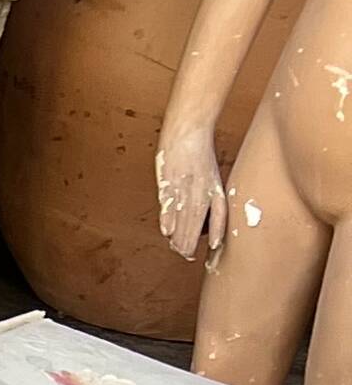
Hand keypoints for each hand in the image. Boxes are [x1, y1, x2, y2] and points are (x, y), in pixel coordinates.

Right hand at [156, 122, 226, 263]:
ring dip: (178, 236)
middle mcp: (200, 188)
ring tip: (176, 248)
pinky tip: (166, 231)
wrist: (187, 130)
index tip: (213, 246)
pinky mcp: (168, 181)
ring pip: (183, 216)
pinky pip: (168, 205)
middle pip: (196, 221)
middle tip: (185, 255)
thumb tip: (201, 215)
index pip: (218, 213)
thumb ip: (207, 193)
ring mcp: (184, 185)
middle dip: (190, 240)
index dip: (216, 230)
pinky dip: (167, 219)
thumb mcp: (209, 172)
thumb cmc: (197, 150)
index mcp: (213, 185)